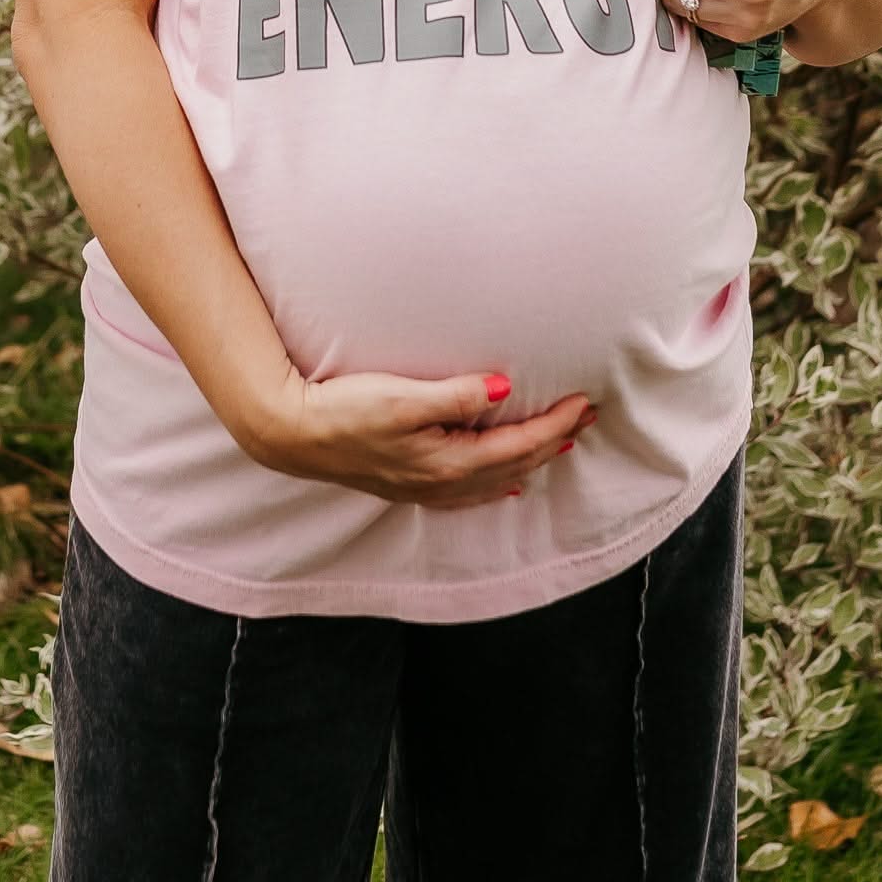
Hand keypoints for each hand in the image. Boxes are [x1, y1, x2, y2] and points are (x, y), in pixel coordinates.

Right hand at [243, 366, 595, 507]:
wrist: (291, 434)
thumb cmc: (343, 410)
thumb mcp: (401, 396)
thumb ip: (455, 395)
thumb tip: (505, 390)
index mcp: (447, 462)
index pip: (519, 444)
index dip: (556, 423)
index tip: (585, 401)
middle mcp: (442, 483)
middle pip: (514, 464)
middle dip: (554, 440)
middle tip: (589, 416)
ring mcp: (424, 488)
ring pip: (495, 479)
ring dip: (531, 460)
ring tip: (560, 443)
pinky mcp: (407, 484)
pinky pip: (469, 491)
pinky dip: (496, 482)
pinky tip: (504, 484)